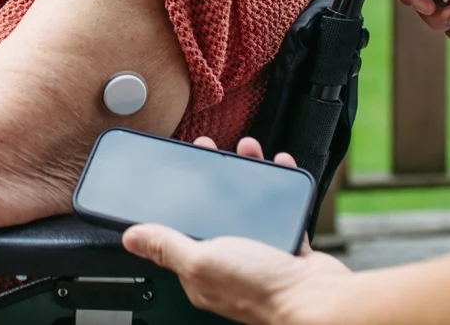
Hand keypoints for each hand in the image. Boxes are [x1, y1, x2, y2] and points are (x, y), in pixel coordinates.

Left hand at [122, 137, 351, 324]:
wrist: (318, 300)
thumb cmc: (262, 288)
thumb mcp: (202, 261)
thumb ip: (167, 246)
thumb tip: (131, 239)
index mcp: (202, 268)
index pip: (179, 230)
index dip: (179, 197)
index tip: (180, 168)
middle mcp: (229, 261)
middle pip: (216, 210)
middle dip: (214, 177)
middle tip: (211, 149)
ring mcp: (260, 252)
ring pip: (248, 205)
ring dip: (247, 173)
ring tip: (247, 149)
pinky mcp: (288, 246)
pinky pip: (281, 210)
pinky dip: (280, 185)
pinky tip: (279, 166)